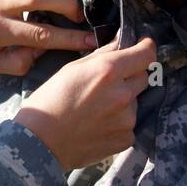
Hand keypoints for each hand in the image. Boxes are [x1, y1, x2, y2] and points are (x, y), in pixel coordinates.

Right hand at [14, 35, 156, 171]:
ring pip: (135, 101)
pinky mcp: (125, 139)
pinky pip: (129, 124)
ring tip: (97, 109)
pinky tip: (98, 124)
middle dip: (131, 75)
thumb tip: (121, 42)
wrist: (40, 143)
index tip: (142, 46)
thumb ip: (102, 55)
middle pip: (143, 77)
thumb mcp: (71, 69)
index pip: (146, 54)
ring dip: (123, 100)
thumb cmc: (49, 102)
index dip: (146, 47)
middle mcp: (122, 94)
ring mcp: (127, 119)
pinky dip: (118, 122)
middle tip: (109, 82)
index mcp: (108, 71)